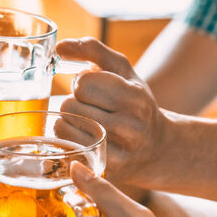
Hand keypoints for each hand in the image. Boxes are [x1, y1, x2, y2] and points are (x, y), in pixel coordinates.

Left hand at [57, 37, 169, 188]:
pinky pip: (66, 146)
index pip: (83, 82)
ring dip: (67, 120)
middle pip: (69, 104)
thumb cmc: (134, 104)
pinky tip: (83, 138)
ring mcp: (118, 152)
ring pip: (63, 126)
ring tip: (86, 122)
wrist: (157, 149)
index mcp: (135, 98)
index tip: (95, 90)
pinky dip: (67, 139)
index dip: (82, 83)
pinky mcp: (105, 170)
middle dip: (74, 102)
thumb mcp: (122, 72)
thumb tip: (59, 46)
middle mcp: (130, 126)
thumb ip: (92, 50)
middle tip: (91, 108)